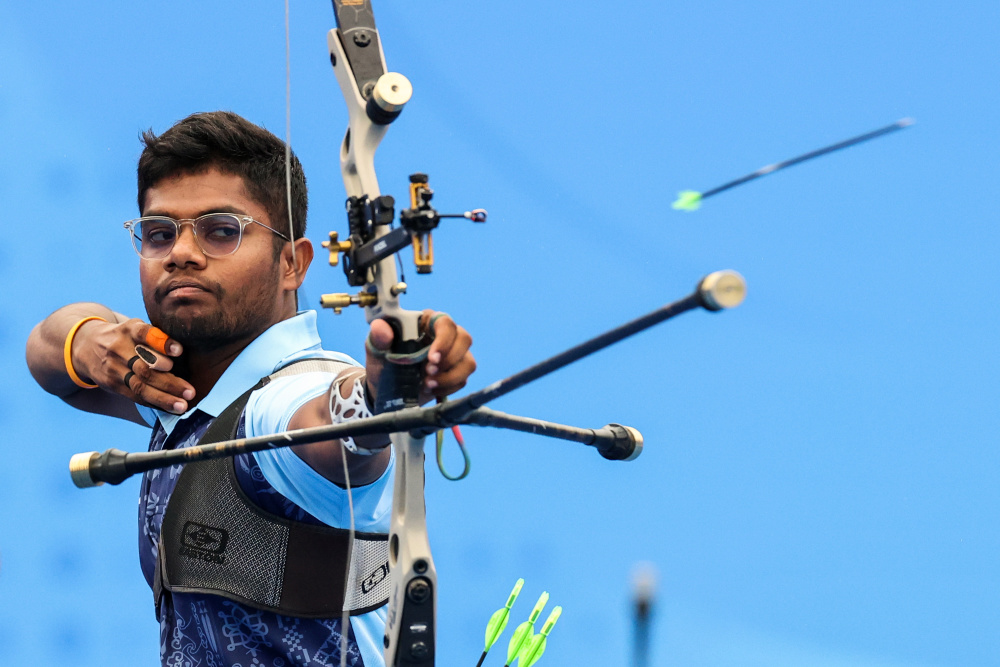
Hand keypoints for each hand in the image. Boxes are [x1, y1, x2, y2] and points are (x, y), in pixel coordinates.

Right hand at [73, 318, 194, 413]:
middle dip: (170, 381)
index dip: (162, 342)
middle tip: (190, 391)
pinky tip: (169, 408)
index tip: (179, 351)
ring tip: (182, 405)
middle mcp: (119, 348)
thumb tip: (185, 352)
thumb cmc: (126, 337)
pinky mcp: (110, 383)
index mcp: (130, 329)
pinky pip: (134, 396)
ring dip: (163, 398)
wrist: (86, 345)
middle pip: (145, 367)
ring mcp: (113, 367)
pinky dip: (153, 402)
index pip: (145, 333)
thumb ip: (157, 337)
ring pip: (140, 385)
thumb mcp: (137, 328)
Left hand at [365, 310, 475, 405]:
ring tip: (427, 384)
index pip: (446, 323)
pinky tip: (430, 390)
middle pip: (464, 339)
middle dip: (449, 359)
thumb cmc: (382, 361)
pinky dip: (447, 388)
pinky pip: (463, 380)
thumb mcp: (376, 349)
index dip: (444, 340)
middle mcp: (445, 336)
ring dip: (450, 377)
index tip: (432, 358)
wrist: (384, 387)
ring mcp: (453, 355)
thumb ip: (378, 337)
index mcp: (427, 323)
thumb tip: (380, 327)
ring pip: (468, 363)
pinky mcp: (456, 373)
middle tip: (428, 372)